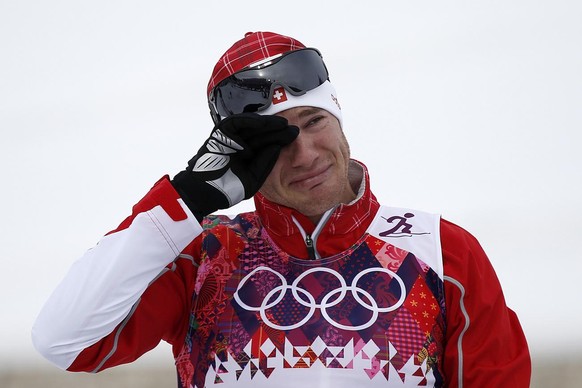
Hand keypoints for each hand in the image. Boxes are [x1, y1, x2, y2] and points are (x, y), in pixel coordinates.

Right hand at [172, 113, 298, 220]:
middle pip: (261, 133)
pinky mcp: (221, 133)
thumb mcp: (253, 178)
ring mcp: (230, 138)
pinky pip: (237, 122)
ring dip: (267, 123)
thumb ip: (265, 163)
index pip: (266, 143)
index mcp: (248, 155)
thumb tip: (277, 147)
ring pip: (251, 126)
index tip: (295, 136)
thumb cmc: (226, 189)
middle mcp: (240, 145)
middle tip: (294, 128)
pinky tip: (265, 122)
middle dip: (277, 130)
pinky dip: (250, 121)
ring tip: (282, 123)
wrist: (205, 193)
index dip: (280, 139)